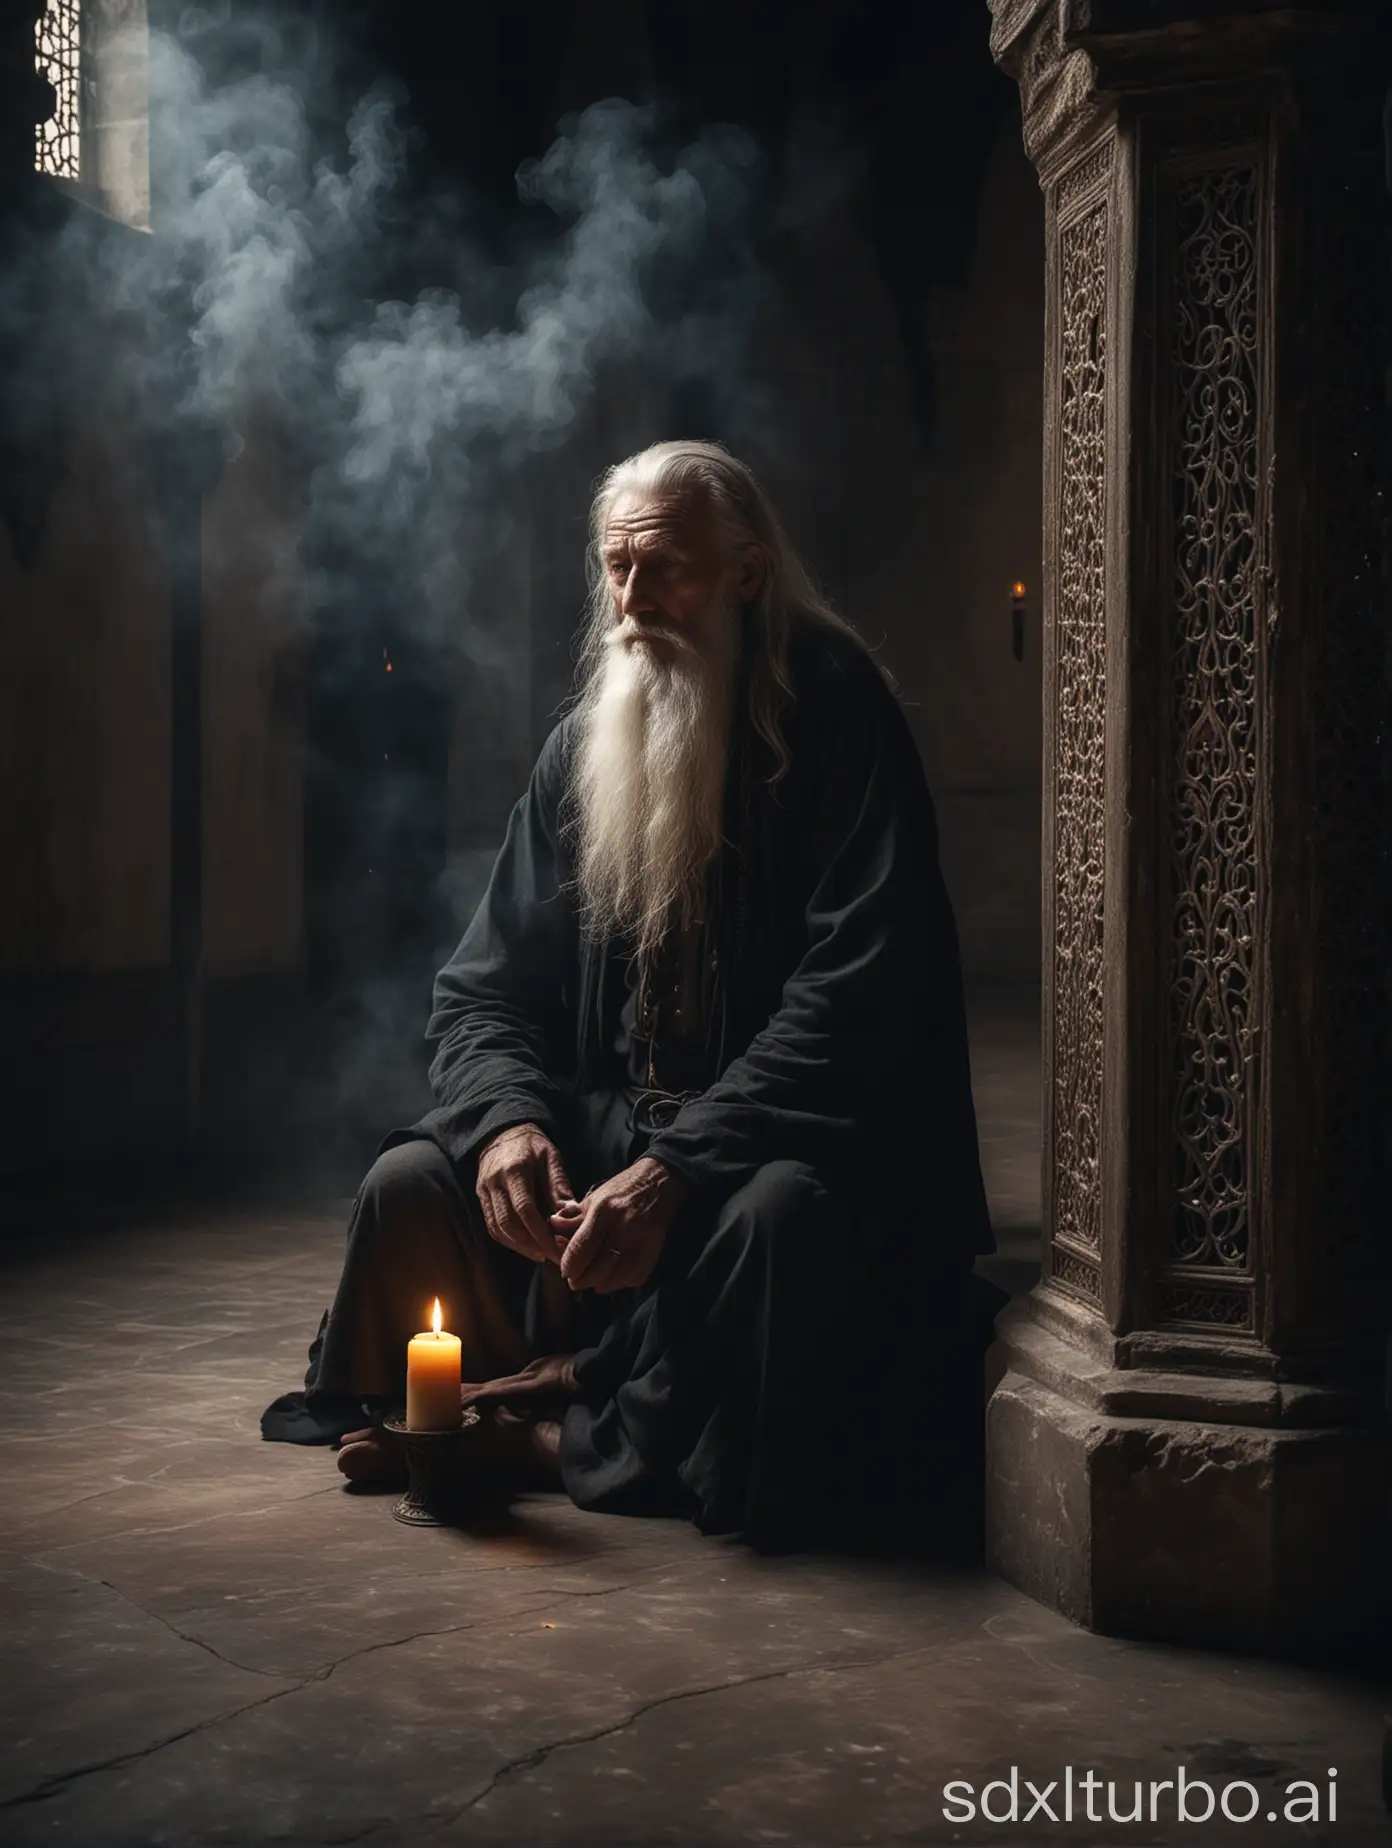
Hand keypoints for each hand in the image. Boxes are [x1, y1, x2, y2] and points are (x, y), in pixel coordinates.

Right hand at [475, 1123, 577, 1264]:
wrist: (504, 1132)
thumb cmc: (533, 1146)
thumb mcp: (552, 1159)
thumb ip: (559, 1188)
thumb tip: (570, 1218)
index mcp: (515, 1170)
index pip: (525, 1209)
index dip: (541, 1234)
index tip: (558, 1250)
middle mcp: (495, 1182)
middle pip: (508, 1224)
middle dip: (531, 1245)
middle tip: (553, 1256)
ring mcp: (484, 1190)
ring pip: (497, 1228)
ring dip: (520, 1246)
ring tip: (542, 1254)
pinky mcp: (480, 1197)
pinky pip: (491, 1225)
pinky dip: (509, 1240)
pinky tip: (527, 1245)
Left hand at [556, 1157, 688, 1294]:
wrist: (658, 1184)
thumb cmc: (621, 1190)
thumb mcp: (594, 1197)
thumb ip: (573, 1216)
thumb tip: (552, 1225)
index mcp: (605, 1211)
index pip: (581, 1248)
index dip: (569, 1266)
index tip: (565, 1270)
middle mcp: (624, 1227)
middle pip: (598, 1269)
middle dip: (582, 1280)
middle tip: (574, 1280)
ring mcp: (642, 1241)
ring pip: (617, 1278)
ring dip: (600, 1284)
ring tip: (591, 1281)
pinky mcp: (655, 1250)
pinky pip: (635, 1277)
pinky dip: (621, 1282)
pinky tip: (612, 1278)